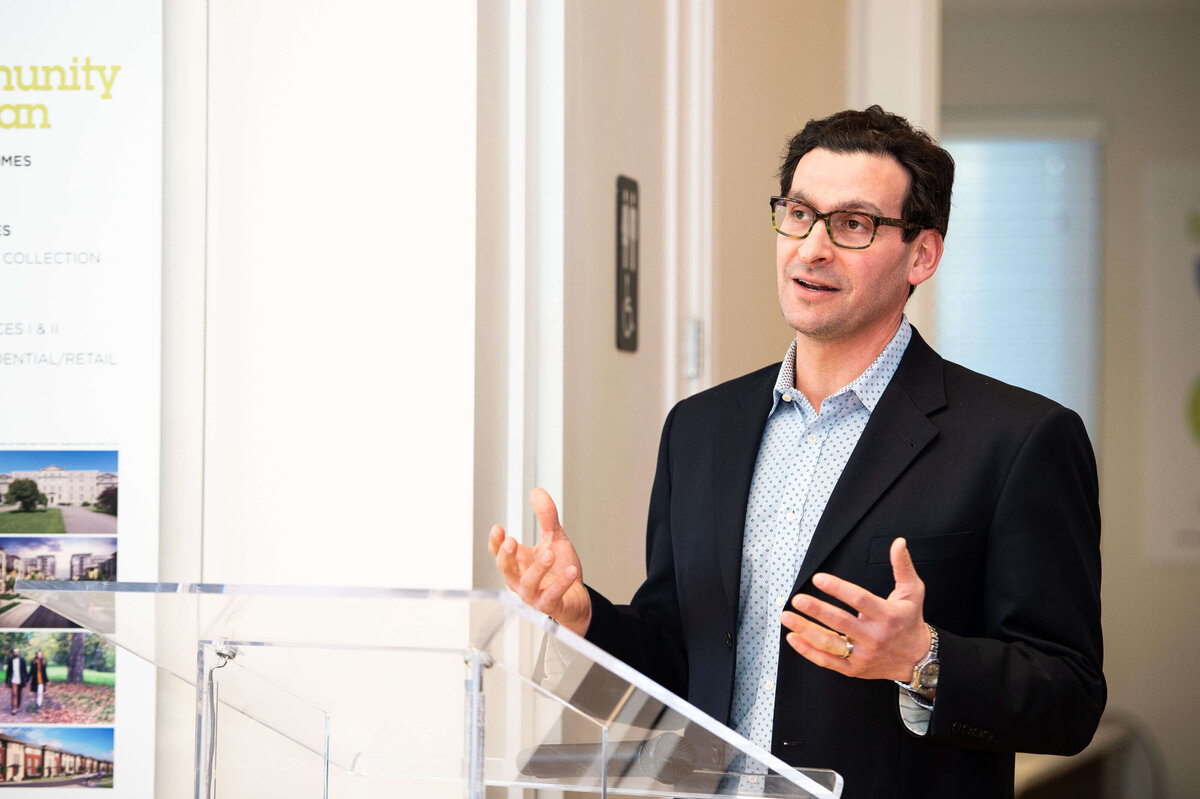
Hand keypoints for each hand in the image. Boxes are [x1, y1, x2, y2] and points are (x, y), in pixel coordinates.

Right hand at [488, 488, 591, 635]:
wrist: (575, 597)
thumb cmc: (559, 569)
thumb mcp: (554, 538)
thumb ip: (546, 517)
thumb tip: (537, 491)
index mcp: (518, 563)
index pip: (498, 553)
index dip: (495, 542)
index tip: (498, 528)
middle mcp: (520, 579)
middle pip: (505, 569)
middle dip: (506, 555)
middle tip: (512, 541)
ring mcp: (534, 594)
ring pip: (528, 583)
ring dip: (538, 568)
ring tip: (549, 553)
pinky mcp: (550, 605)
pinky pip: (552, 595)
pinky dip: (561, 583)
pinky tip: (571, 570)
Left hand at [780, 538, 929, 682]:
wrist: (917, 659)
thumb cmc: (910, 621)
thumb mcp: (913, 592)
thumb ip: (902, 566)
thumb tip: (898, 542)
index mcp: (887, 615)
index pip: (860, 600)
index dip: (838, 589)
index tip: (818, 579)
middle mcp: (874, 636)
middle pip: (841, 622)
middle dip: (816, 610)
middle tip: (797, 599)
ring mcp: (863, 654)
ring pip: (830, 643)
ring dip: (806, 630)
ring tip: (787, 617)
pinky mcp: (854, 669)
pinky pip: (828, 661)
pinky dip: (808, 651)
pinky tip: (793, 638)